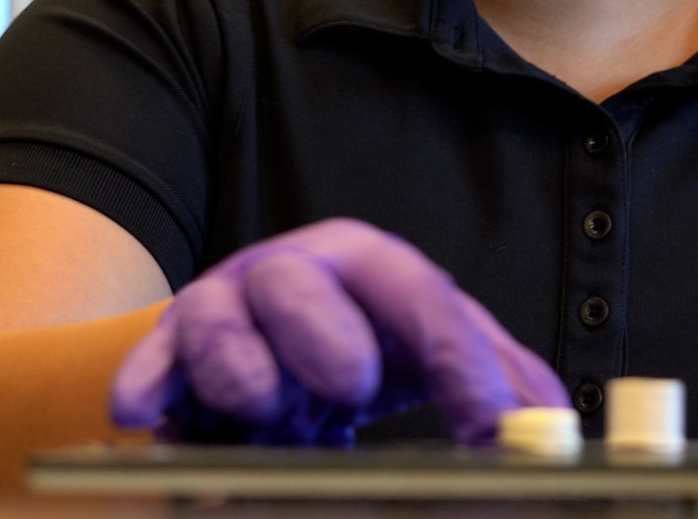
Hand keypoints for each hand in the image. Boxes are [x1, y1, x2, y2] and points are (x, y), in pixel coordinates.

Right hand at [109, 218, 566, 445]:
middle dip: (326, 331)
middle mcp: (293, 276)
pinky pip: (147, 367)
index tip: (489, 420)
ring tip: (265, 413)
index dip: (457, 358)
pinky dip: (148, 391)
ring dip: (240, 369)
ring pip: (218, 319)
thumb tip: (550, 427)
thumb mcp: (427, 355)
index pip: (422, 298)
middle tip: (353, 386)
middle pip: (300, 279)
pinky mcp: (164, 355)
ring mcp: (222, 311)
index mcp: (371, 270)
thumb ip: (490, 382)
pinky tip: (150, 420)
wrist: (254, 365)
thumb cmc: (358, 348)